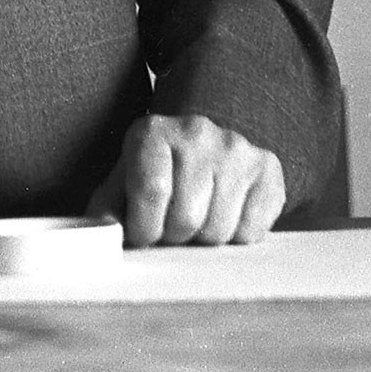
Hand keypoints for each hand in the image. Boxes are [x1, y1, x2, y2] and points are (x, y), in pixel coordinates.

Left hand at [86, 114, 284, 246]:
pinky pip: (252, 230)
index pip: (151, 192)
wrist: (203, 151)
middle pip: (186, 217)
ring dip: (204, 240)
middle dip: (174, 237)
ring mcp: (236, 148)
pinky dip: (235, 237)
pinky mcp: (268, 168)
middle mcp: (196, 132)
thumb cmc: (156, 175)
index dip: (145, 229)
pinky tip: (224, 216)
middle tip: (171, 228)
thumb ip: (107, 211)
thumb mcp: (122, 186)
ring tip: (196, 221)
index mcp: (152, 131)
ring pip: (219, 229)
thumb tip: (103, 235)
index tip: (143, 236)